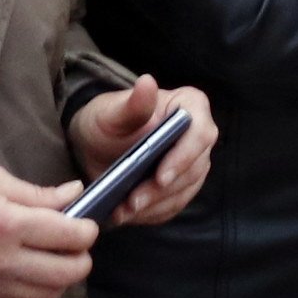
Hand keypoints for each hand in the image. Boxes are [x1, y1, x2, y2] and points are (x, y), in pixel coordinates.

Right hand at [0, 163, 99, 297]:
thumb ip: (37, 193)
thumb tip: (74, 193)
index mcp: (8, 224)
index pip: (67, 235)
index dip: (87, 230)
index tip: (86, 224)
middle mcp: (4, 260)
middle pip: (65, 272)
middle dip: (82, 258)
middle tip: (77, 246)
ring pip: (50, 295)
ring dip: (64, 279)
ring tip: (59, 261)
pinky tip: (40, 280)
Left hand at [65, 75, 218, 230]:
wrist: (98, 145)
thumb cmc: (108, 120)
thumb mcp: (113, 112)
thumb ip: (132, 104)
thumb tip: (147, 82)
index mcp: (190, 106)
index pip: (200, 133)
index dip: (183, 157)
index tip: (160, 176)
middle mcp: (199, 135)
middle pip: (193, 168)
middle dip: (161, 190)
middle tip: (132, 203)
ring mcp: (193, 162)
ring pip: (185, 190)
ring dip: (155, 205)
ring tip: (123, 212)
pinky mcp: (182, 185)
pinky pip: (174, 204)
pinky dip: (152, 213)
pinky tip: (130, 215)